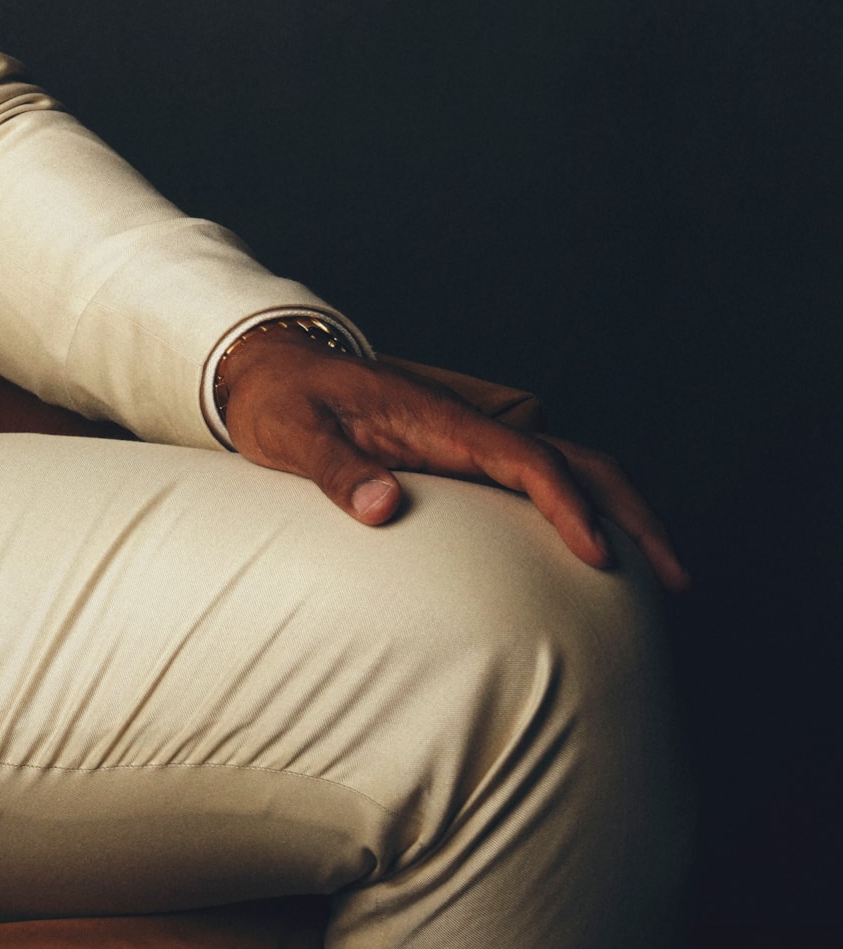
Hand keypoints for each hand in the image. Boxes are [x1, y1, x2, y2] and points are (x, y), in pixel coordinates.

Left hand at [221, 325, 687, 588]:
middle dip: (632, 514)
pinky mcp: (466, 455)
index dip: (568, 505)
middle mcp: (470, 426)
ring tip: (661, 577)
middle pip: (578, 461)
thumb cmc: (282, 402)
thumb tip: (387, 507)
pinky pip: (541, 481)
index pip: (527, 459)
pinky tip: (600, 557)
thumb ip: (336, 470)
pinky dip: (584, 510)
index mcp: (439, 419)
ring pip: (572, 468)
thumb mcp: (293, 436)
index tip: (600, 555)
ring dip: (621, 514)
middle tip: (676, 579)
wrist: (271, 369)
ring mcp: (473, 440)